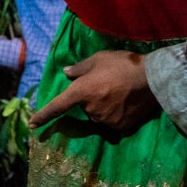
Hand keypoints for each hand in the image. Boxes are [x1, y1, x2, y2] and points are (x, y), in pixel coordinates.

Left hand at [28, 50, 159, 134]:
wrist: (154, 79)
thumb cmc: (123, 64)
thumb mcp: (98, 59)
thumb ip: (79, 68)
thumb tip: (66, 73)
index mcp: (81, 92)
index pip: (57, 106)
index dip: (43, 116)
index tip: (33, 124)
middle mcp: (90, 110)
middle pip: (84, 107)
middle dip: (91, 98)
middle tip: (107, 84)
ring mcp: (106, 120)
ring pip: (98, 115)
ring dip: (103, 106)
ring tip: (120, 91)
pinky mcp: (120, 127)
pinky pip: (112, 121)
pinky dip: (116, 113)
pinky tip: (127, 102)